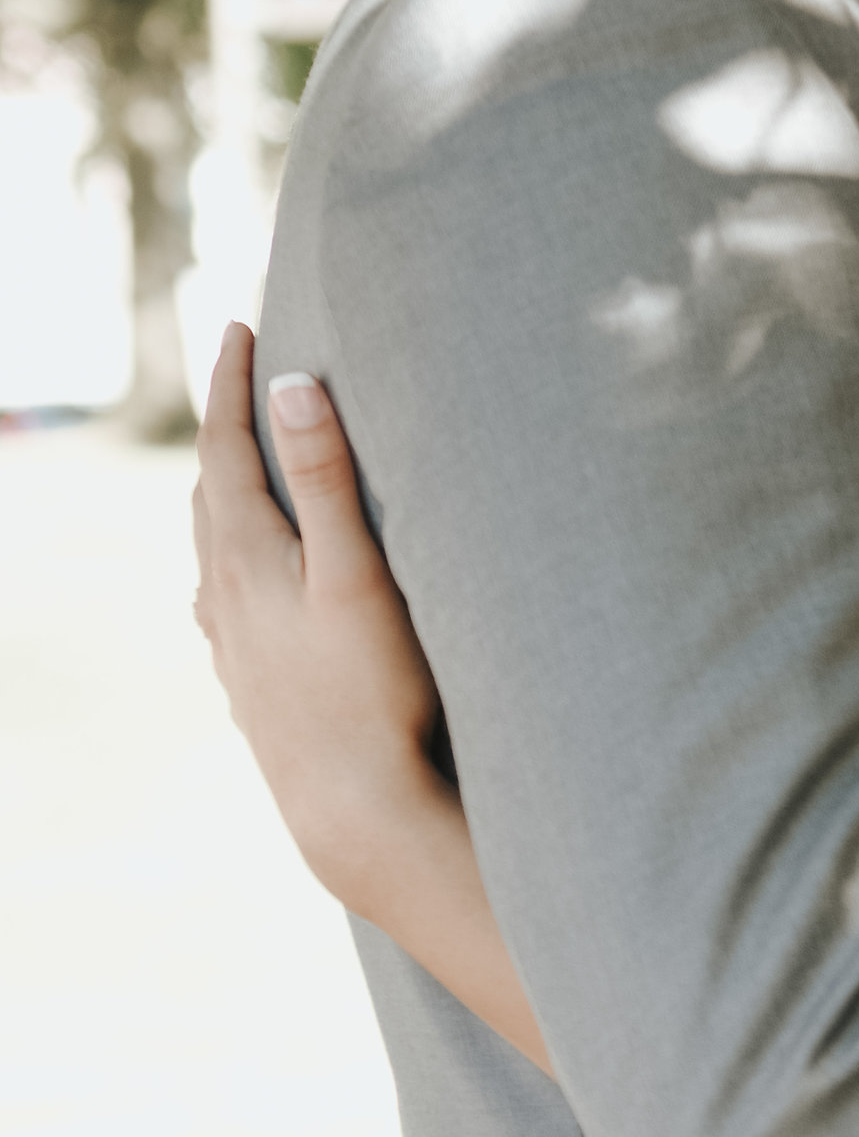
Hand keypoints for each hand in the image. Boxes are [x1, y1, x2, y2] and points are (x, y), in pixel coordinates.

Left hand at [192, 321, 446, 907]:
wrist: (352, 809)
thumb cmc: (370, 692)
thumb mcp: (357, 575)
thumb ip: (324, 480)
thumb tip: (293, 387)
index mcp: (246, 557)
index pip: (225, 447)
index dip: (230, 384)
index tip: (238, 326)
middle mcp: (223, 596)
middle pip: (209, 491)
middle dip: (226, 429)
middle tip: (242, 377)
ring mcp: (231, 644)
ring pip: (211, 548)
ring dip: (223, 494)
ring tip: (242, 464)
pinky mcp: (249, 683)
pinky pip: (223, 599)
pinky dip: (230, 560)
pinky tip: (239, 584)